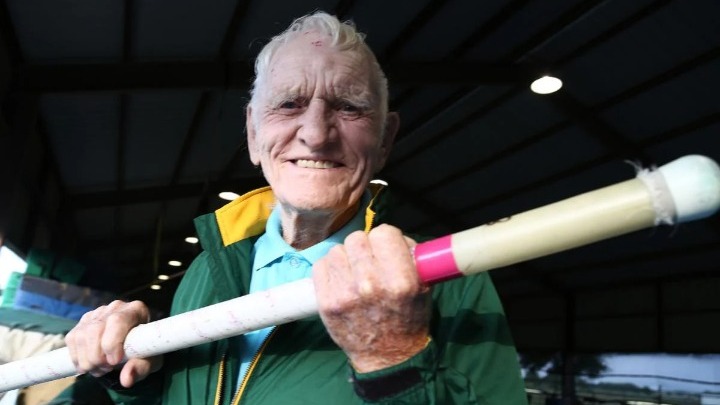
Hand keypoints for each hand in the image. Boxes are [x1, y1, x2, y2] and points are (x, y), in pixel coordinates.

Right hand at [65, 300, 162, 386]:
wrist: (134, 348)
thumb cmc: (144, 352)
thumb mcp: (149, 361)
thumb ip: (140, 368)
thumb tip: (126, 379)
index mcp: (136, 310)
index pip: (117, 321)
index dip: (112, 343)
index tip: (114, 362)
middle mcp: (115, 307)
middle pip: (95, 329)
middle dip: (97, 356)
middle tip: (106, 369)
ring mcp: (97, 313)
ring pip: (81, 335)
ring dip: (87, 359)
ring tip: (99, 369)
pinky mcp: (83, 322)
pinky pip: (72, 339)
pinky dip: (77, 358)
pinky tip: (89, 365)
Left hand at [312, 224, 430, 372]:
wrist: (387, 356)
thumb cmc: (407, 319)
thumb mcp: (422, 287)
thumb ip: (411, 258)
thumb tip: (395, 237)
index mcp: (401, 280)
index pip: (384, 233)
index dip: (386, 239)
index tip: (387, 249)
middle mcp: (371, 284)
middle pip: (357, 239)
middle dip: (365, 248)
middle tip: (370, 262)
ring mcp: (345, 294)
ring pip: (337, 250)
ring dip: (346, 258)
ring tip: (355, 273)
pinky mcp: (327, 303)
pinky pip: (321, 266)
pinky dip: (330, 270)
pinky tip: (341, 281)